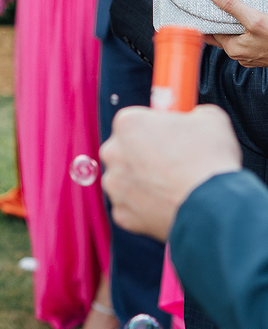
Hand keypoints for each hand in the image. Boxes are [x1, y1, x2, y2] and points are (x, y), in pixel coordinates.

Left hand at [100, 105, 241, 241]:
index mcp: (128, 124)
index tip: (170, 137)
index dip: (155, 129)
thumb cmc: (210, 161)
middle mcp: (113, 153)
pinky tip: (168, 204)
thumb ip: (192, 114)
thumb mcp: (210, 118)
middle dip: (144, 155)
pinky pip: (131, 208)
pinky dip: (146, 208)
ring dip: (144, 182)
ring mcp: (116, 186)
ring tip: (174, 186)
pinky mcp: (123, 214)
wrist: (214, 207)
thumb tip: (194, 117)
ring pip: (126, 180)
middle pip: (125, 150)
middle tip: (173, 162)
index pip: (135, 121)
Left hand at [203, 0, 267, 66]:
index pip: (212, 31)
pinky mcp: (260, 53)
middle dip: (220, 20)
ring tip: (231, 9)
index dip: (207, 18)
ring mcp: (251, 55)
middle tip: (214, 4)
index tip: (202, 5)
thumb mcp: (255, 20)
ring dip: (233, 24)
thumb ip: (233, 7)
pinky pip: (247, 40)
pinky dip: (245, 30)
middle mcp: (239, 54)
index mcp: (233, 48)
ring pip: (236, 37)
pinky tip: (248, 19)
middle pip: (223, 34)